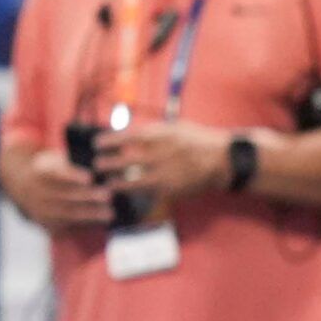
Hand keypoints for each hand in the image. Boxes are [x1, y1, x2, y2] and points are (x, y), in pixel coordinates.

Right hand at [2, 147, 115, 231]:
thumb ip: (73, 162)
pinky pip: (66, 224)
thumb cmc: (51, 170)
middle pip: (65, 195)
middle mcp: (38, 191)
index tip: (90, 177)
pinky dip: (84, 224)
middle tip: (108, 195)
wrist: (22, 185)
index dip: (73, 176)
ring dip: (90, 214)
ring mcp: (40, 208)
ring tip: (110, 213)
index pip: (57, 174)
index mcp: (41, 171)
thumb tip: (102, 161)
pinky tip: (100, 222)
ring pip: (67, 212)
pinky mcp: (45, 223)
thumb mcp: (55, 160)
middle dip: (88, 196)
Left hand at [96, 120, 229, 201]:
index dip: (107, 142)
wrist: (223, 160)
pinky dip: (136, 193)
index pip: (124, 138)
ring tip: (108, 183)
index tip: (96, 144)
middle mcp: (159, 155)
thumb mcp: (175, 128)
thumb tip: (129, 135)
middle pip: (124, 161)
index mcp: (159, 136)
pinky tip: (129, 192)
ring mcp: (165, 174)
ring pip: (132, 181)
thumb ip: (153, 132)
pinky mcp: (171, 190)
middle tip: (97, 165)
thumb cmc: (198, 140)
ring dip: (117, 183)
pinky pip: (148, 193)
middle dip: (106, 164)